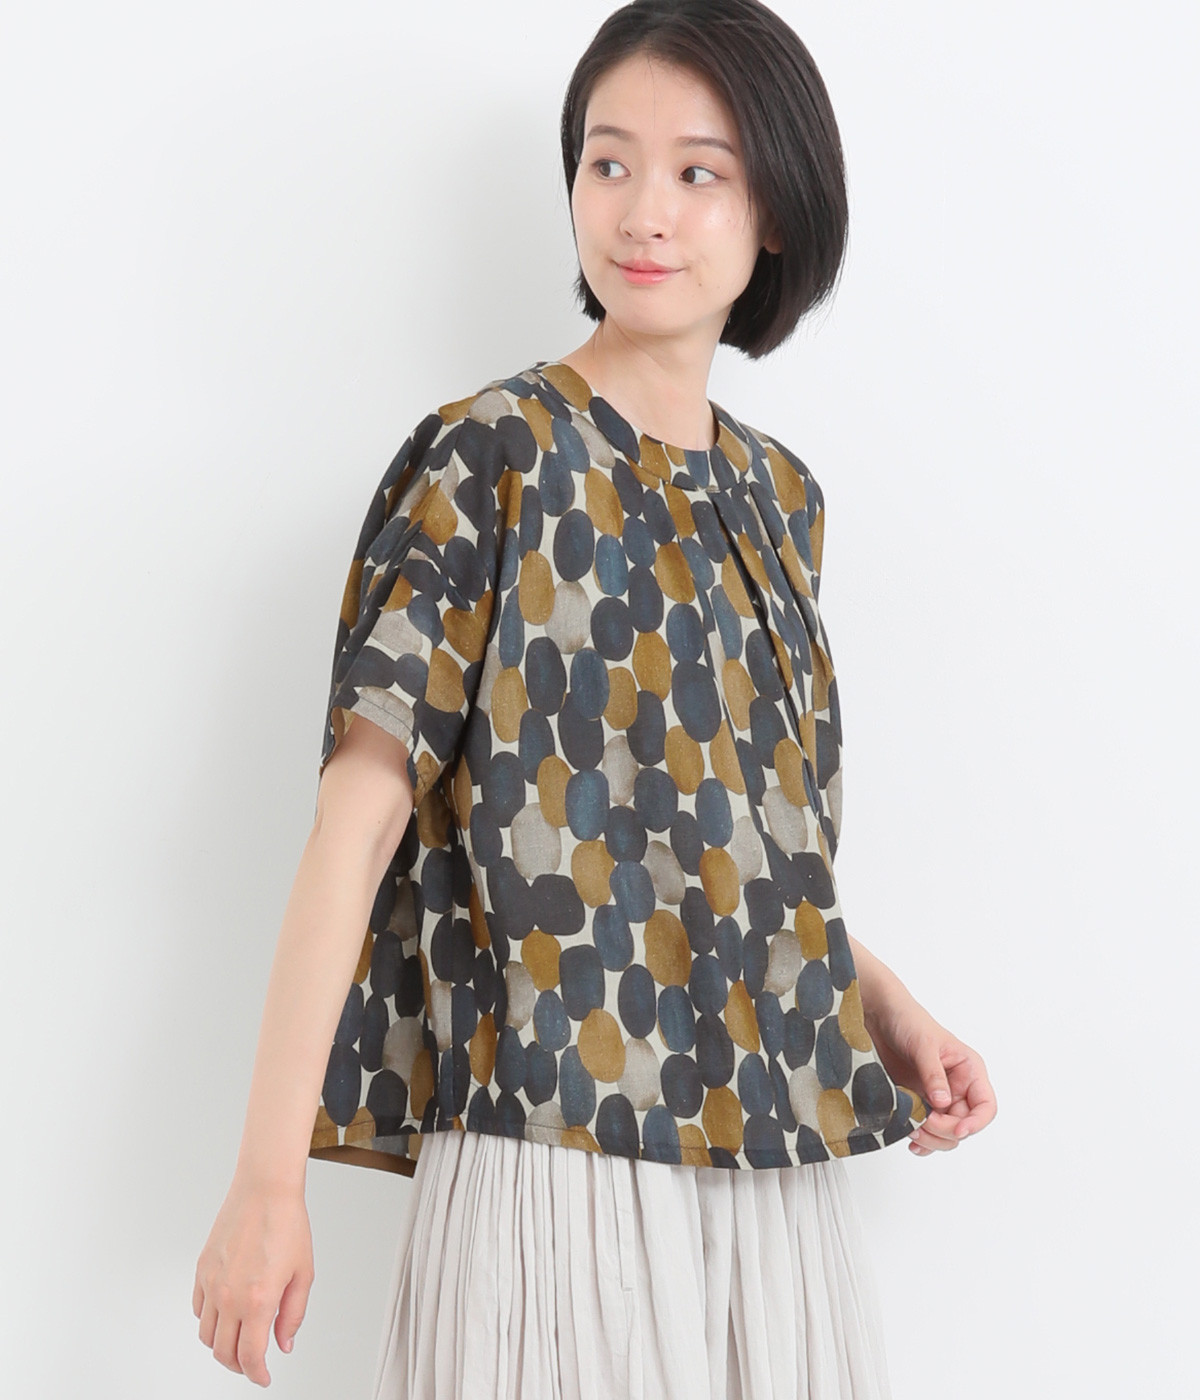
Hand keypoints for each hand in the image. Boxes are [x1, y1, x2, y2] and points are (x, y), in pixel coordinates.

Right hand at [193, 1175, 314, 1385]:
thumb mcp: (303, 1273)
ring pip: (206, 1335)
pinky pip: (197, 1308)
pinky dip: (208, 1320)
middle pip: (223, 1352)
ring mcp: (211, 1283)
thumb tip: (284, 1343)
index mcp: (258, 1300)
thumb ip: (293, 1314)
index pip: (250, 1356)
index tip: (263, 1377)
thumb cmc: (287, 1223)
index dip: (257, 1374)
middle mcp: (229, 1296)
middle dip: (239, 1365)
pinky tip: (224, 1314)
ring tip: (238, 1341)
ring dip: (221, 1346)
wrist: (265, 1189)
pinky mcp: (201, 1270)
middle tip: (252, 1364)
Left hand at [866, 992, 996, 1157]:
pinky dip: (922, 1140)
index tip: (957, 1130)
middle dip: (946, 1131)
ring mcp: (937, 1098)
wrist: (879, 1016)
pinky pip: (927, 1131)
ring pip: (946, 1133)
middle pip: (964, 1125)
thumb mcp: (924, 1044)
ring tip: (914, 1133)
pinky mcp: (918, 1103)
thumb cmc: (908, 1020)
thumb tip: (943, 1102)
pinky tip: (912, 1141)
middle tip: (923, 1125)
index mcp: (968, 1071)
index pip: (985, 1106)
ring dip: (933, 1139)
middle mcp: (957, 1088)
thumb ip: (933, 1074)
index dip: (976, 1123)